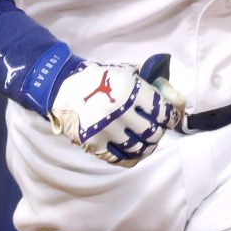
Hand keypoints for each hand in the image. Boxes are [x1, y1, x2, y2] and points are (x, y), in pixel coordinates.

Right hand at [50, 55, 182, 165]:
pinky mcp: (95, 143)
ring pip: (139, 148)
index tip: (169, 119)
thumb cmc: (96, 78)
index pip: (163, 112)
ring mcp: (108, 130)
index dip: (170, 117)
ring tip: (146, 143)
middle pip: (153, 133)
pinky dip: (131, 158)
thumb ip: (145, 83)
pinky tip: (133, 153)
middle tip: (155, 130)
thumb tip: (167, 94)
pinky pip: (120, 159)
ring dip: (146, 147)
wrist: (60, 87)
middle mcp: (122, 112)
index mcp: (131, 91)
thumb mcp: (123, 72)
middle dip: (158, 132)